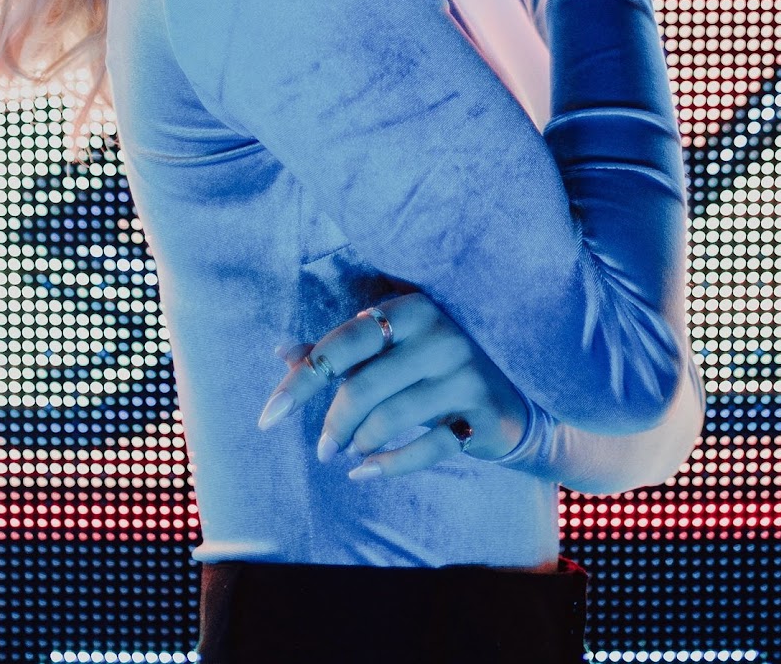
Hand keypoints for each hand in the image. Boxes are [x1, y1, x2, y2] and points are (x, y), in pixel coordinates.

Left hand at [256, 291, 528, 480]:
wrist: (512, 399)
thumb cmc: (433, 369)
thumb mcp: (389, 352)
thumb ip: (339, 352)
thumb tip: (280, 352)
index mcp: (411, 308)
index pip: (344, 342)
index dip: (302, 380)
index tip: (268, 416)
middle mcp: (440, 333)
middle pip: (364, 386)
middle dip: (333, 424)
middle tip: (322, 449)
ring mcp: (464, 372)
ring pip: (390, 419)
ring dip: (360, 443)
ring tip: (352, 450)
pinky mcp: (481, 413)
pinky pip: (425, 450)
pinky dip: (388, 466)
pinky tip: (365, 472)